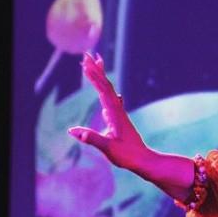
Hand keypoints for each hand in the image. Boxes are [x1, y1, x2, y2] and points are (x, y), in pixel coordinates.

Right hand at [67, 52, 149, 171]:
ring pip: (109, 91)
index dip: (94, 77)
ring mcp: (120, 115)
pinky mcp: (120, 121)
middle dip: (96, 70)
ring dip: (101, 78)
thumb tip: (72, 131)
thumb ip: (91, 138)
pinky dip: (107, 93)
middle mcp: (118, 111)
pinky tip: (108, 94)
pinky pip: (111, 102)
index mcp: (115, 115)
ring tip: (96, 65)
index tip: (85, 64)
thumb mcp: (108, 148)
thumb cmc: (128, 156)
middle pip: (106, 86)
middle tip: (86, 54)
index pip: (103, 91)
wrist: (145, 161)